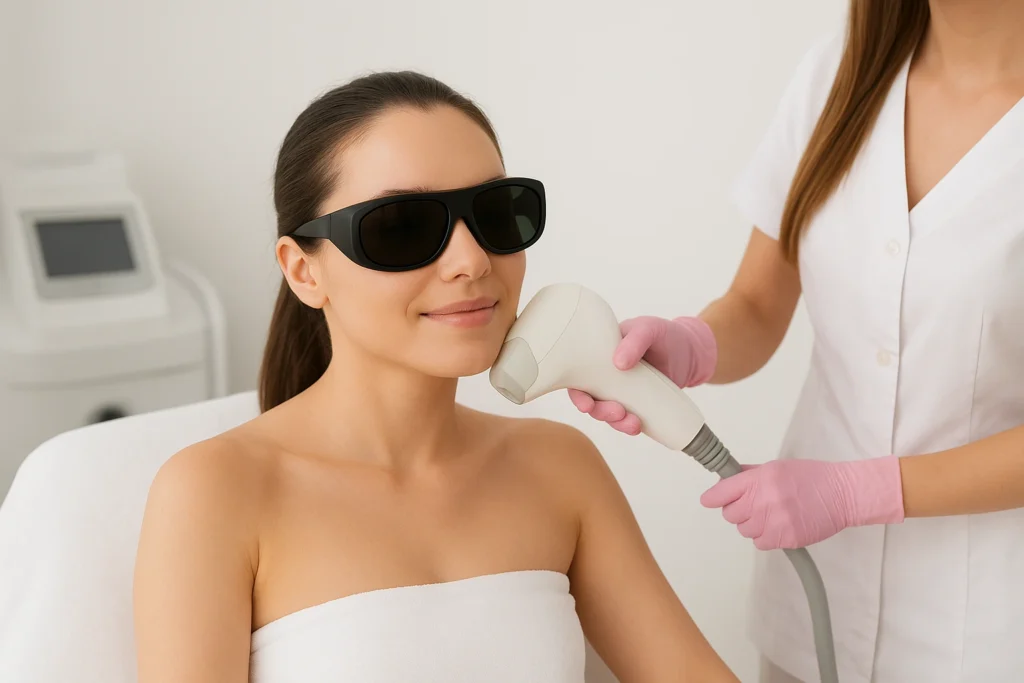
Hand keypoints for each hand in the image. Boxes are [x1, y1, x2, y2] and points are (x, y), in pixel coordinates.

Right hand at [567, 315, 716, 434]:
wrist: (690, 352)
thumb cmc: (663, 334)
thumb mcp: (648, 329)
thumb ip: (635, 340)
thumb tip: (618, 363)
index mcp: (597, 355)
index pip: (577, 376)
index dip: (577, 394)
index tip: (586, 404)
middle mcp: (604, 375)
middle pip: (590, 399)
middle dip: (599, 412)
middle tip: (617, 412)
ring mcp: (620, 391)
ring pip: (607, 413)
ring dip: (615, 422)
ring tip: (633, 423)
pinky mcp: (636, 404)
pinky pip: (625, 418)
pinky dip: (629, 425)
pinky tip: (638, 426)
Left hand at [699, 456, 904, 549]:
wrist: (843, 494)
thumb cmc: (812, 478)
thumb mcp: (777, 467)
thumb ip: (750, 475)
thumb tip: (726, 480)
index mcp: (760, 478)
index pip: (721, 492)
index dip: (713, 498)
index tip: (710, 500)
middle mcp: (764, 499)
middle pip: (730, 514)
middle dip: (738, 510)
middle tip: (754, 506)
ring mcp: (774, 520)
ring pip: (744, 530)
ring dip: (753, 524)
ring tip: (772, 515)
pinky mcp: (785, 538)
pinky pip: (760, 543)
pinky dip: (765, 537)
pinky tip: (779, 526)